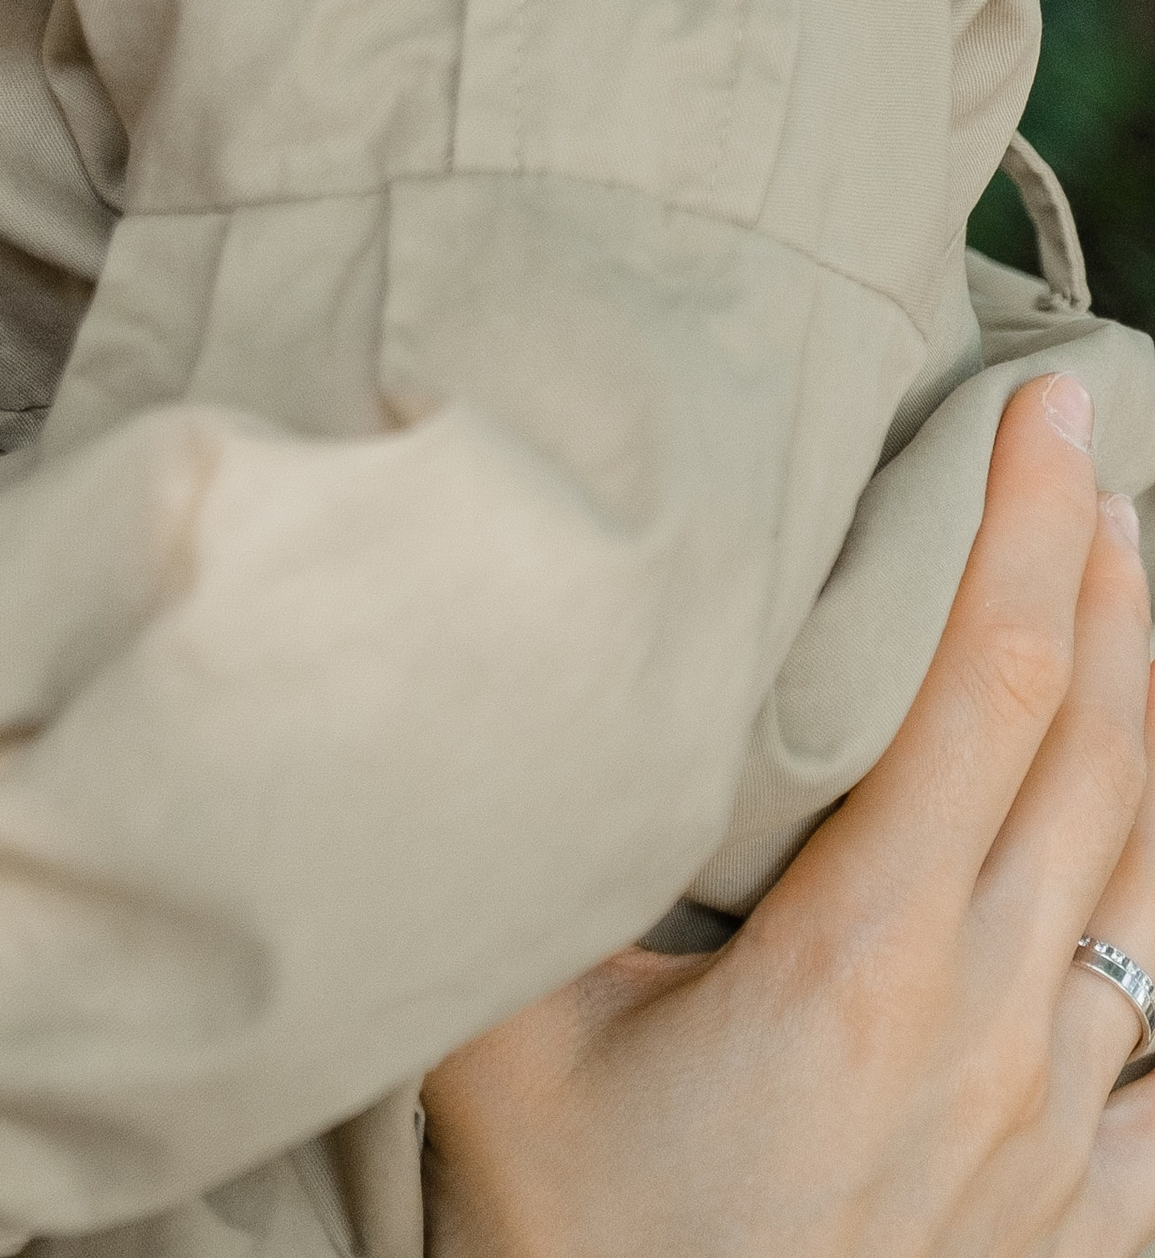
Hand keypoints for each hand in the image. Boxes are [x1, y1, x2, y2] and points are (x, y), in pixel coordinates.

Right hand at [425, 372, 1154, 1257]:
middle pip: (1101, 754)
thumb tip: (499, 673)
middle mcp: (993, 1025)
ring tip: (1137, 591)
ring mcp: (1062, 1131)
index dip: (1029, 533)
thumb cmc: (575, 1225)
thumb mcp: (511, 1027)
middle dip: (1108, 582)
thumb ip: (525, 852)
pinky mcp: (1087, 1219)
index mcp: (867, 960)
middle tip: (1094, 454)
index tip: (1046, 415)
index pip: (991, 688)